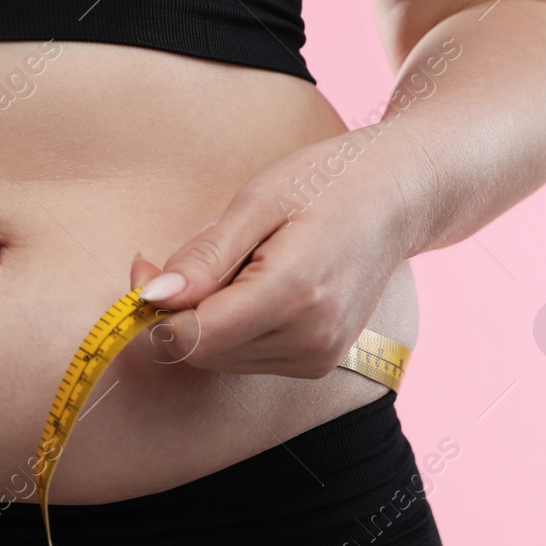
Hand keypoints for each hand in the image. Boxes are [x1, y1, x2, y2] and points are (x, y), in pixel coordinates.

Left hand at [131, 131, 420, 377]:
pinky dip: (232, 326)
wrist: (399, 196)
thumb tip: (151, 297)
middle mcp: (310, 339)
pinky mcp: (318, 362)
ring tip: (240, 262)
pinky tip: (256, 284)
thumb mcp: (257, 202)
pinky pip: (246, 357)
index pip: (194, 337)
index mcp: (294, 295)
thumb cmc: (328, 183)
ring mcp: (319, 357)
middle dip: (178, 309)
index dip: (155, 309)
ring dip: (207, 318)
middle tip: (190, 253)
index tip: (146, 265)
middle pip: (202, 351)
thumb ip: (204, 258)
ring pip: (219, 358)